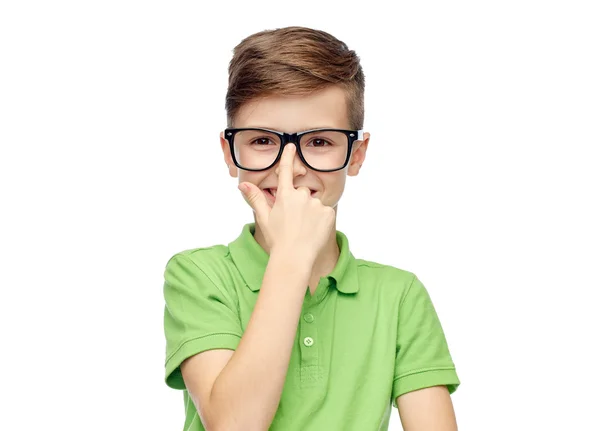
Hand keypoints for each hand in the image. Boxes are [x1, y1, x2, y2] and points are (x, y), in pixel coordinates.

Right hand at [238, 143, 334, 261]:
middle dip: (299, 203)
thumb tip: (242, 184)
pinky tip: (314, 231)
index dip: (288, 156)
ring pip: (313, 204)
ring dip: (310, 212)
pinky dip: (321, 219)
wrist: (294, 257)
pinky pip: (325, 212)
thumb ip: (256, 198)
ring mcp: (315, 204)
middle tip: (294, 221)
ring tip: (304, 228)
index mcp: (285, 196)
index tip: (291, 146)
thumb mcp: (264, 218)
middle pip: (301, 193)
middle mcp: (301, 196)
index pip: (286, 170)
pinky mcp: (328, 213)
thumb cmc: (278, 239)